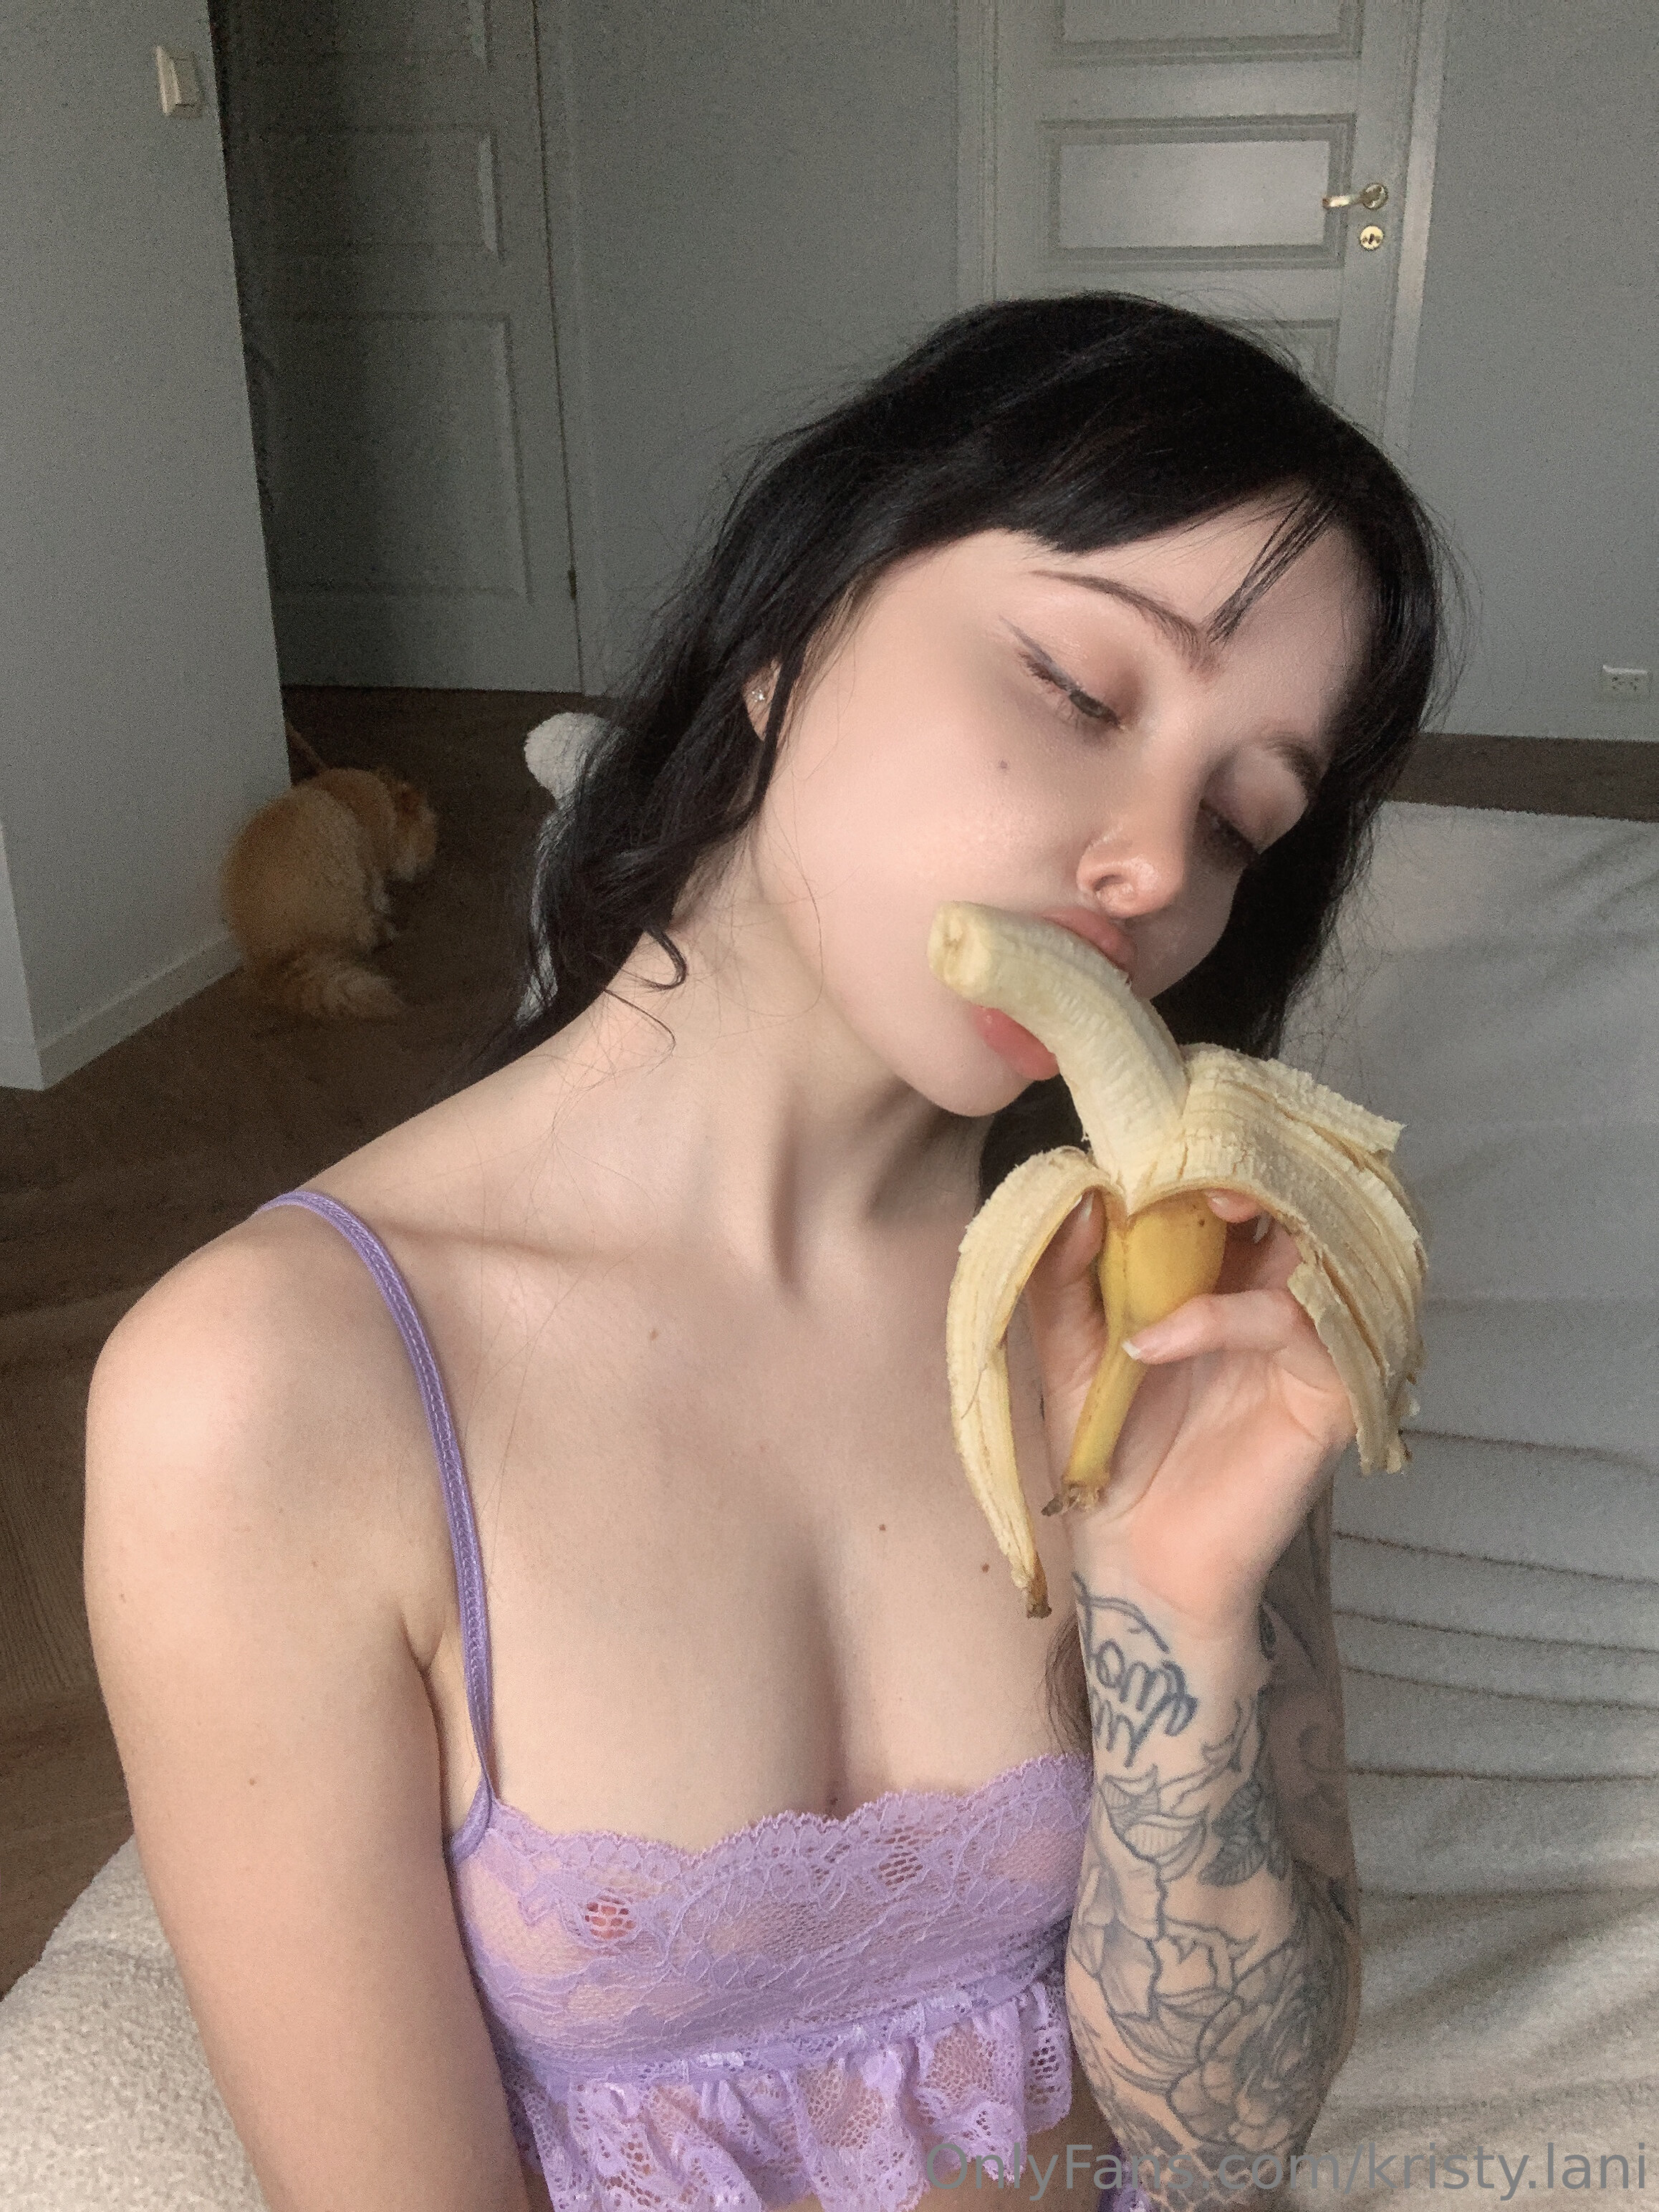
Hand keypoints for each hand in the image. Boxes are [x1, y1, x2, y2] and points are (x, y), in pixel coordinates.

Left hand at [1021, 1189, 1353, 1639]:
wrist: (1132, 1552)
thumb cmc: (1106, 1445)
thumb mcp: (1065, 1345)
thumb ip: (1064, 1271)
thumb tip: (1083, 1189)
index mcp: (1224, 1272)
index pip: (1240, 1183)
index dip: (1210, 1148)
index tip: (1151, 1135)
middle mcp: (1276, 1296)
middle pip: (1296, 1199)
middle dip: (1249, 1166)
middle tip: (1189, 1164)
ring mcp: (1307, 1343)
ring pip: (1318, 1247)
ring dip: (1258, 1219)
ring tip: (1191, 1219)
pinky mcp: (1325, 1394)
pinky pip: (1297, 1328)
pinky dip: (1223, 1318)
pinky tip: (1154, 1340)